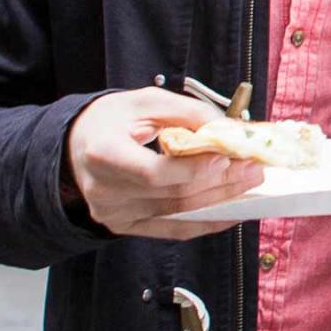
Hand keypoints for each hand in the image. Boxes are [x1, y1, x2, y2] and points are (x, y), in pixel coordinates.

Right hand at [65, 88, 263, 240]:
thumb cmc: (110, 119)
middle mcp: (106, 191)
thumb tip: (230, 129)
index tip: (229, 154)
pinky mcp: (125, 226)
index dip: (195, 168)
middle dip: (221, 181)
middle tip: (254, 165)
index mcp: (104, 154)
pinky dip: (206, 221)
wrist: (76, 145)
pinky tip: (231, 209)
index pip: (155, 172)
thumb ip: (188, 113)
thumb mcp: (146, 101)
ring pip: (179, 212)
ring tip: (250, 180)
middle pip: (174, 194)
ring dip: (221, 198)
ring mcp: (115, 214)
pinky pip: (172, 229)